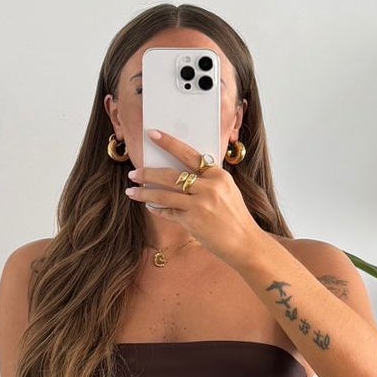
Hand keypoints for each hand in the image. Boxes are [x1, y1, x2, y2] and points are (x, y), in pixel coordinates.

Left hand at [124, 129, 260, 269]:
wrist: (245, 242)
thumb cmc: (235, 216)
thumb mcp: (226, 190)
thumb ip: (208, 179)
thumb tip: (182, 171)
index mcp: (218, 175)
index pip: (189, 154)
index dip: (169, 143)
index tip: (153, 134)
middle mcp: (209, 187)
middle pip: (171, 175)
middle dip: (148, 173)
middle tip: (134, 172)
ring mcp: (200, 205)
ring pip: (164, 194)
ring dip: (145, 192)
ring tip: (132, 191)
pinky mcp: (192, 222)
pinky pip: (169, 212)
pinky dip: (157, 209)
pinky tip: (149, 206)